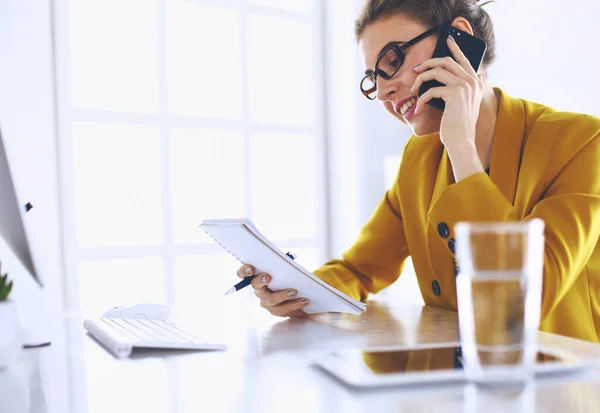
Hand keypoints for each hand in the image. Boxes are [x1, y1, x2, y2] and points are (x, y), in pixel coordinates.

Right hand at [236, 264, 309, 316]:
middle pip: (255, 286)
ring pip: (271, 300)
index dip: (244, 271)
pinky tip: (305, 301)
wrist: (294, 293)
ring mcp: (266, 303)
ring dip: (282, 295)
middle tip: (267, 276)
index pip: (243, 274)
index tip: (251, 268)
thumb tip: (290, 258)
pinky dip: (296, 305)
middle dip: (260, 281)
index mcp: (256, 278)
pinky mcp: (277, 311)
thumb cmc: (285, 277)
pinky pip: (284, 310)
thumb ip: (282, 262)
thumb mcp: (282, 268)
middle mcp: (258, 291)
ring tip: (294, 291)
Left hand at [411, 35, 483, 150]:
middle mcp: (472, 81)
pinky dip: (421, 99)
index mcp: (475, 82)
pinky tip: (417, 109)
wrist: (461, 140)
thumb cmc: (458, 125)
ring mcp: (465, 86)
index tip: (447, 39)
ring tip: (413, 90)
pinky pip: (431, 89)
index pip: (464, 59)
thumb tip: (463, 75)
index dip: (454, 48)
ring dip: (420, 79)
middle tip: (416, 69)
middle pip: (446, 61)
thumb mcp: (464, 104)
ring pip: (437, 71)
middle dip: (428, 63)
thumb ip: (465, 89)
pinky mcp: (454, 94)